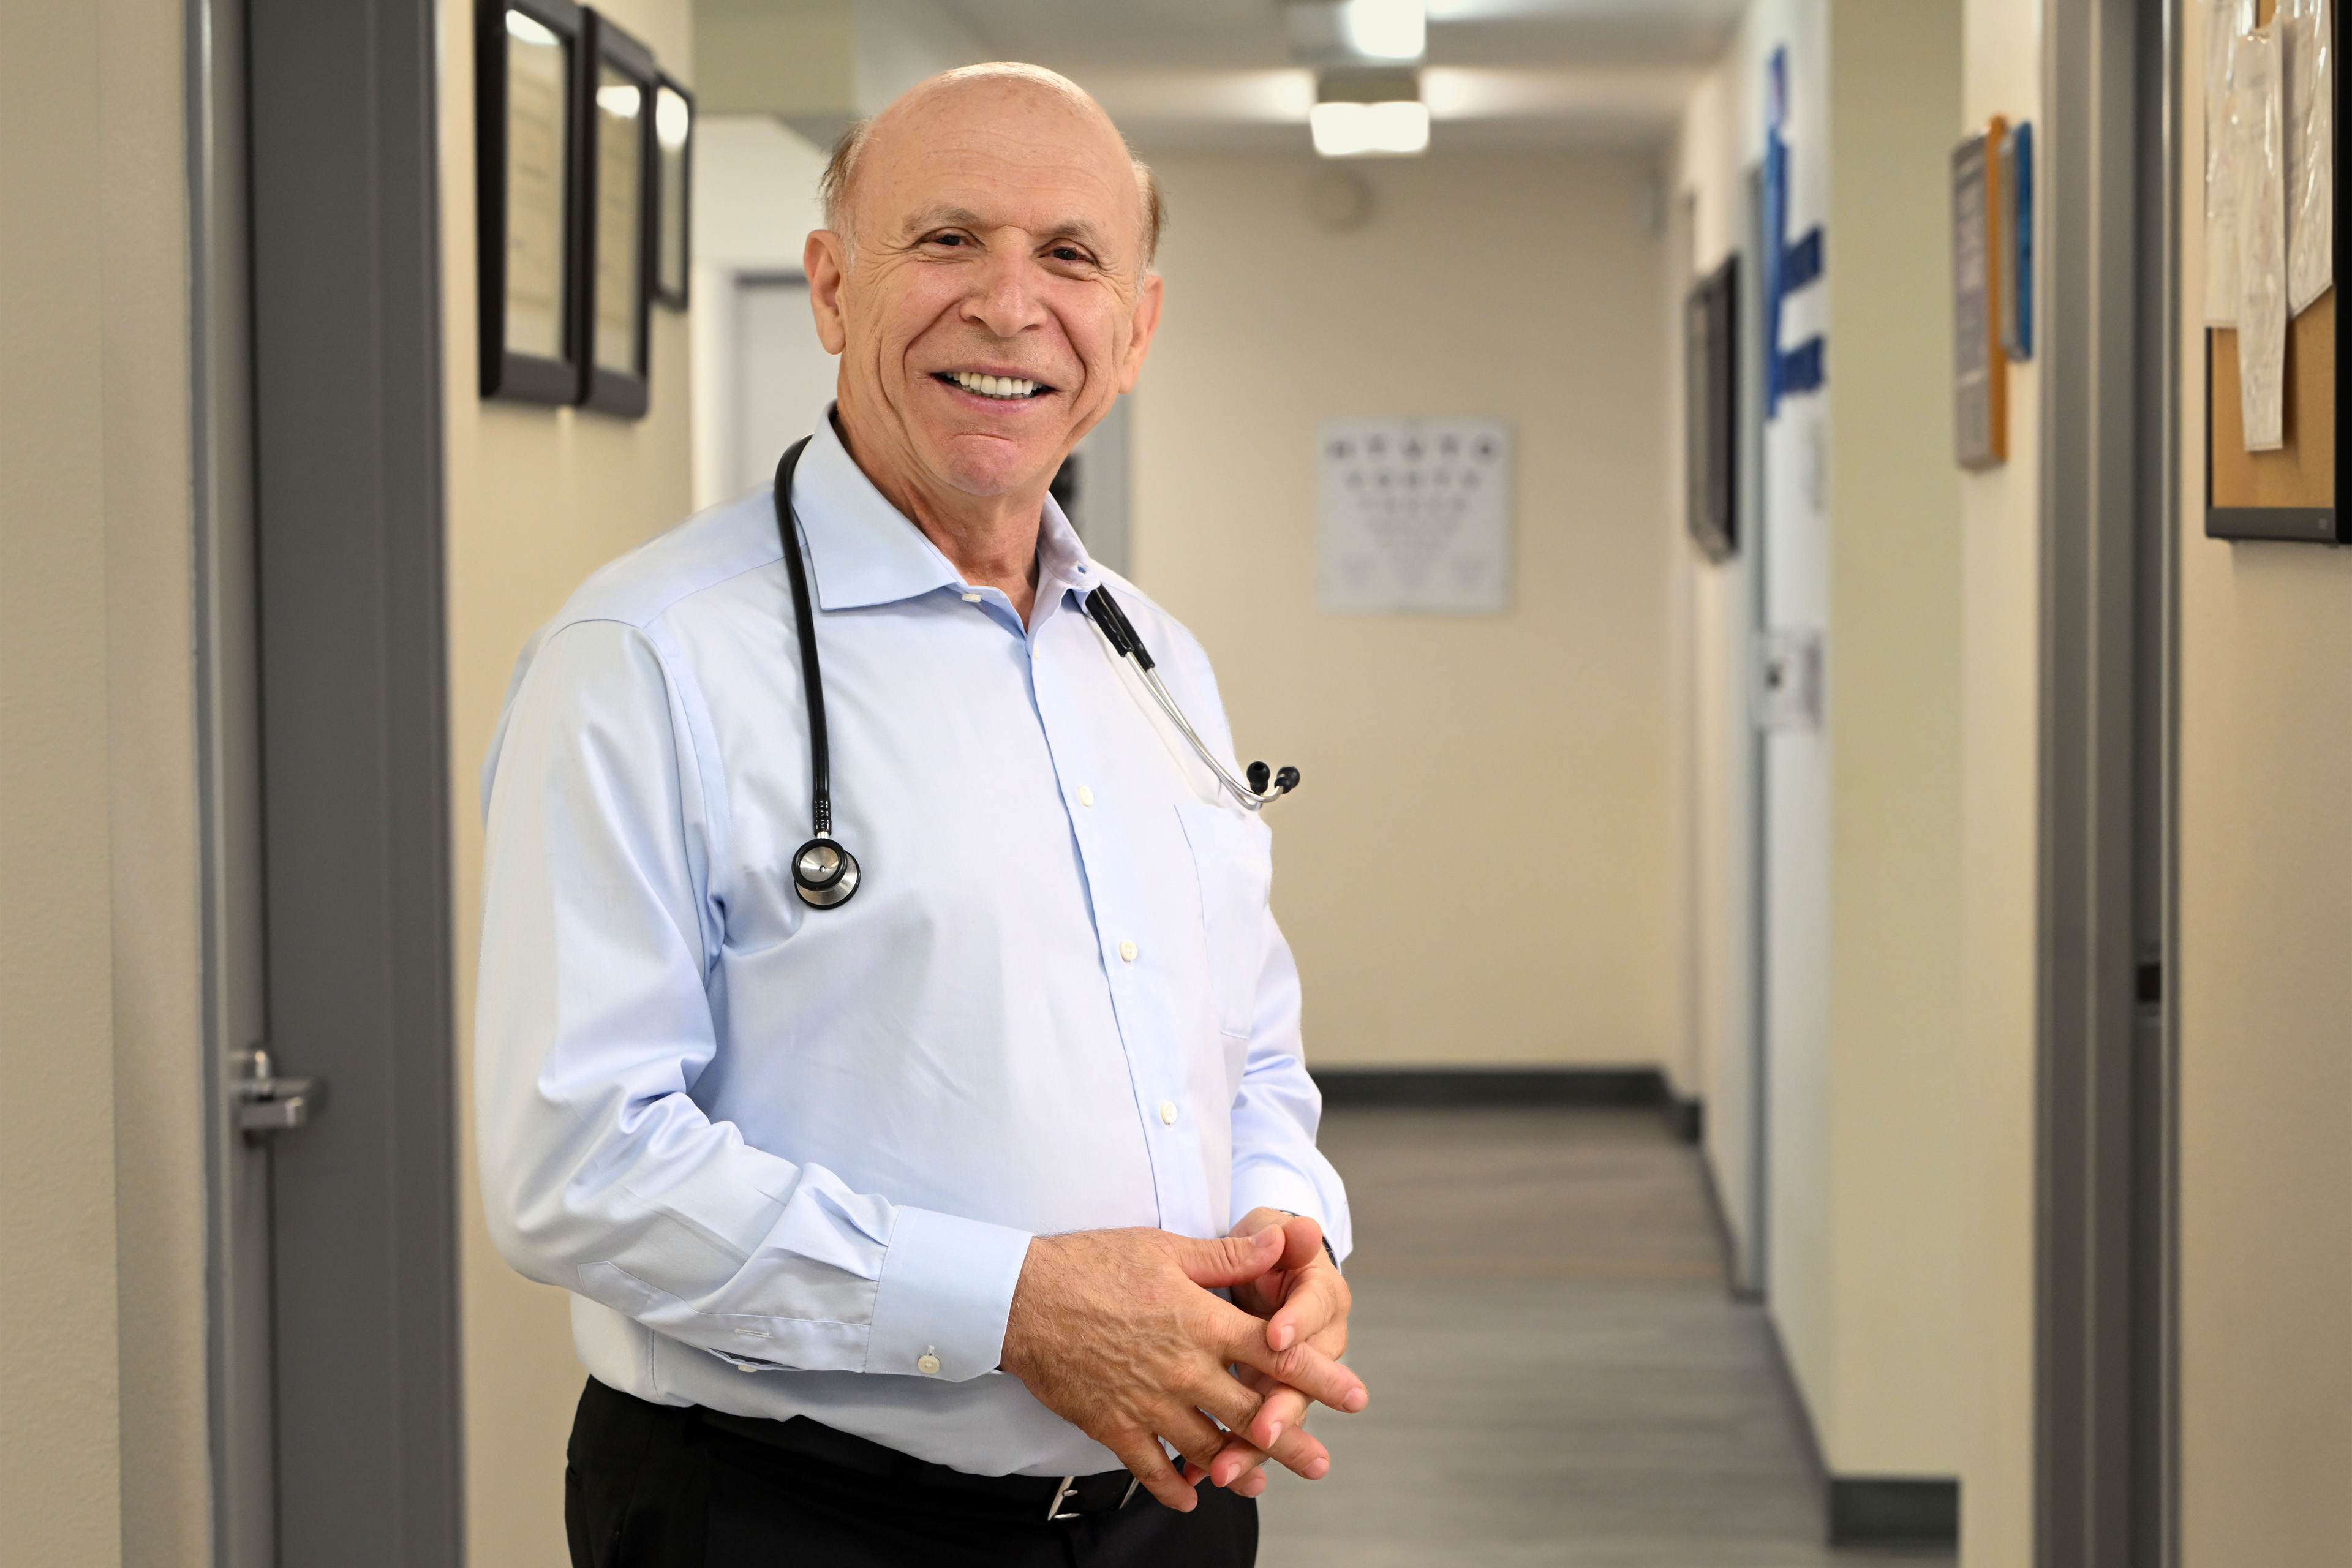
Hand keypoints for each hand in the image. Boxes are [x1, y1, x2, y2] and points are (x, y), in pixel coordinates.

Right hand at [999, 1226, 1368, 1510]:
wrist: (1022, 1299)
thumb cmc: (1093, 1264)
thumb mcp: (1166, 1248)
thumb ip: (1228, 1256)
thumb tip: (1283, 1242)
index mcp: (1202, 1323)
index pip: (1276, 1352)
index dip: (1319, 1375)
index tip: (1355, 1395)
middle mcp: (1184, 1370)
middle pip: (1251, 1411)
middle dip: (1291, 1440)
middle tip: (1321, 1463)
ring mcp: (1149, 1403)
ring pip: (1208, 1447)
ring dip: (1239, 1469)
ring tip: (1262, 1484)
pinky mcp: (1114, 1426)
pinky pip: (1151, 1467)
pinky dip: (1173, 1487)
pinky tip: (1190, 1498)